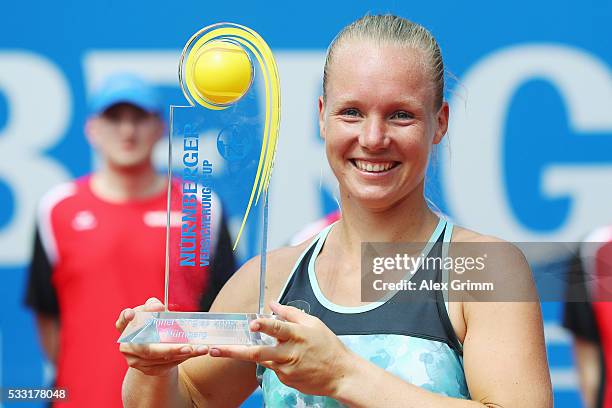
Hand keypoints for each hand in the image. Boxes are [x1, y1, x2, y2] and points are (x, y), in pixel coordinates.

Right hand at [115, 297, 208, 375]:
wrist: (154, 346)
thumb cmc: (154, 323)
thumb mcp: (153, 311)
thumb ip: (154, 306)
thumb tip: (158, 306)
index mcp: (126, 326)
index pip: (123, 321)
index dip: (126, 317)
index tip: (131, 314)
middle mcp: (127, 345)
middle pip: (148, 349)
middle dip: (170, 349)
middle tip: (189, 347)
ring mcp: (135, 361)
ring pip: (161, 359)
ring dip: (183, 354)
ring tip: (200, 349)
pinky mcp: (147, 370)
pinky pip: (167, 366)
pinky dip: (182, 359)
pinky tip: (194, 353)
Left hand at [208, 301, 352, 396]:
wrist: (340, 375)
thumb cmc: (328, 346)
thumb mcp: (313, 324)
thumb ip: (290, 313)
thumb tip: (272, 303)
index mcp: (297, 336)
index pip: (277, 328)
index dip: (265, 324)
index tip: (252, 322)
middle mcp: (288, 354)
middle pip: (257, 353)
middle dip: (233, 351)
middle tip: (214, 349)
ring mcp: (285, 370)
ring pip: (262, 359)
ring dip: (248, 353)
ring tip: (224, 349)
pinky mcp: (285, 380)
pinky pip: (273, 367)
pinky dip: (275, 360)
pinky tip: (290, 359)